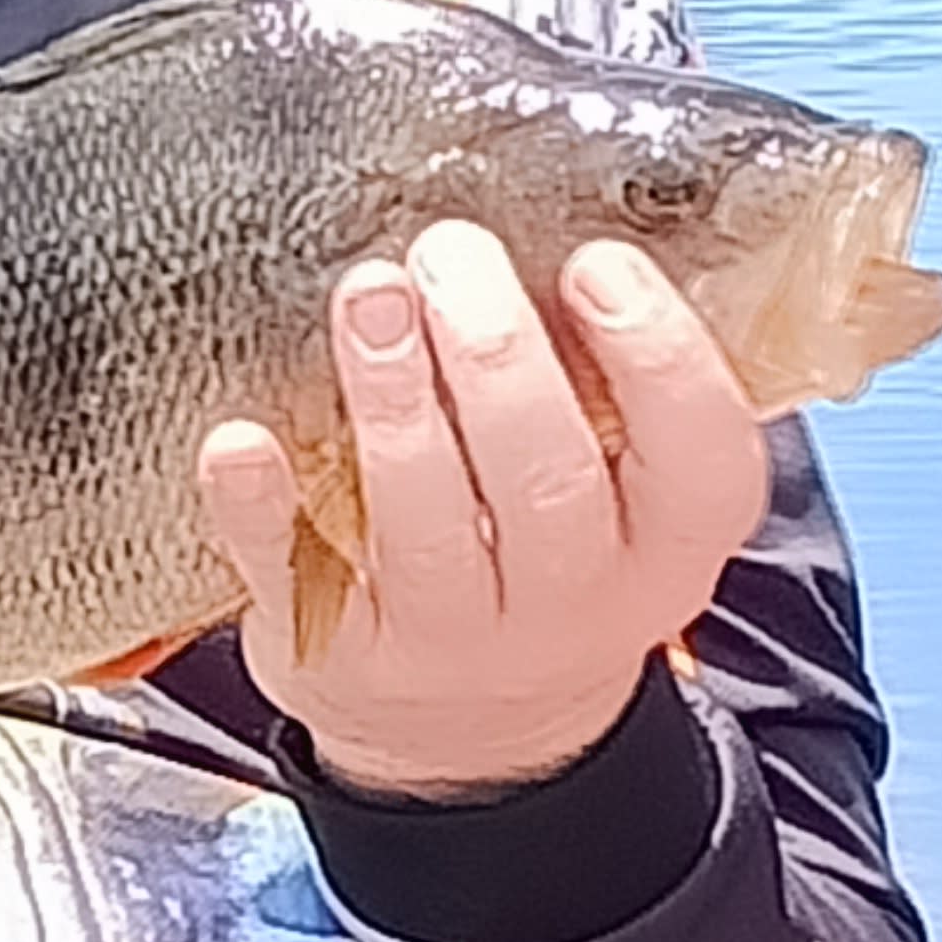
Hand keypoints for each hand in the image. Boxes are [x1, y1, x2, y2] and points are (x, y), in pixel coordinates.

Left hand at [199, 222, 768, 799]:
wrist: (470, 738)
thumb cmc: (540, 559)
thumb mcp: (619, 500)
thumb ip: (605, 390)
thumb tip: (568, 204)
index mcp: (662, 549)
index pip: (699, 458)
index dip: (658, 357)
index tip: (596, 263)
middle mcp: (568, 604)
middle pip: (548, 484)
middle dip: (497, 358)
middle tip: (450, 256)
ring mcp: (449, 639)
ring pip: (427, 525)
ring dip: (394, 403)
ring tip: (368, 295)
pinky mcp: (338, 651)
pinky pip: (295, 574)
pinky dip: (262, 504)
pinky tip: (242, 436)